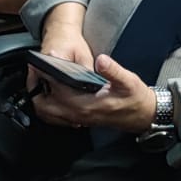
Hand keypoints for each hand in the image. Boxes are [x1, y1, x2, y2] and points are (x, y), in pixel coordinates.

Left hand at [29, 51, 156, 134]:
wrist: (143, 116)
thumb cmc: (135, 99)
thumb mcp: (129, 81)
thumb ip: (113, 70)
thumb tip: (101, 60)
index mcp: (87, 104)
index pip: (59, 90)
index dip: (47, 76)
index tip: (39, 63)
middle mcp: (79, 114)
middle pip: (45, 106)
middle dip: (37, 90)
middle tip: (37, 72)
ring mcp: (78, 119)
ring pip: (49, 113)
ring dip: (41, 99)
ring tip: (41, 81)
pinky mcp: (79, 119)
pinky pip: (56, 116)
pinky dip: (49, 106)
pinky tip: (53, 93)